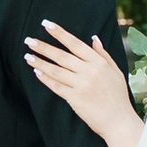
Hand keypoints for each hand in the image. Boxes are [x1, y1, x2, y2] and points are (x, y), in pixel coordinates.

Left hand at [22, 20, 138, 146]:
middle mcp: (89, 72)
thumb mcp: (115, 71)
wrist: (118, 121)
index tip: (46, 24)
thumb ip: (103, 54)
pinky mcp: (74, 99)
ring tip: (27, 56)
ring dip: (40, 62)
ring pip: (56, 70)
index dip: (59, 33)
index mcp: (99, 62)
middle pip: (62, 56)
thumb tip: (94, 38)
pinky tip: (36, 72)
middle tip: (28, 40)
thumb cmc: (118, 96)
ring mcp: (81, 85)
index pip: (75, 43)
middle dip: (44, 47)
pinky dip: (46, 79)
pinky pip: (56, 86)